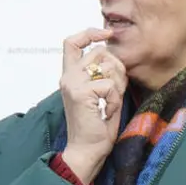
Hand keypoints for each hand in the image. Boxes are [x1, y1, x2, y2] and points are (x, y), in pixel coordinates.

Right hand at [58, 28, 127, 183]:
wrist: (86, 151)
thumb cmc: (96, 126)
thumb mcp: (100, 94)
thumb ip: (102, 74)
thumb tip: (115, 56)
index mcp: (70, 76)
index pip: (72, 42)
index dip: (89, 33)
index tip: (106, 33)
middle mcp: (67, 77)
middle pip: (100, 51)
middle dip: (118, 68)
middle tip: (115, 92)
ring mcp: (72, 84)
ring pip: (108, 66)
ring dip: (118, 86)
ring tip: (110, 104)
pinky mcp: (80, 93)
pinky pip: (110, 85)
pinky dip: (115, 100)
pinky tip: (107, 113)